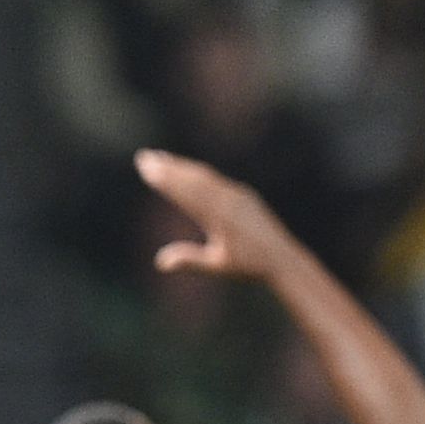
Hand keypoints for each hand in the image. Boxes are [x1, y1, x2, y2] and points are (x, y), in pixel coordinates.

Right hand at [138, 148, 298, 283]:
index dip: (165, 180)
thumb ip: (190, 261)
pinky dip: (197, 173)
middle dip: (166, 167)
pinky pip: (215, 179)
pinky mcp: (243, 194)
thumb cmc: (249, 266)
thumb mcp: (218, 266)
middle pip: (192, 179)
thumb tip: (160, 262)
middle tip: (142, 157)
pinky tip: (186, 170)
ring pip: (203, 175)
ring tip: (158, 158)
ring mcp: (237, 194)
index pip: (186, 193)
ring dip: (179, 166)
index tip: (146, 169)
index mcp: (220, 217)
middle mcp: (228, 200)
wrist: (282, 259)